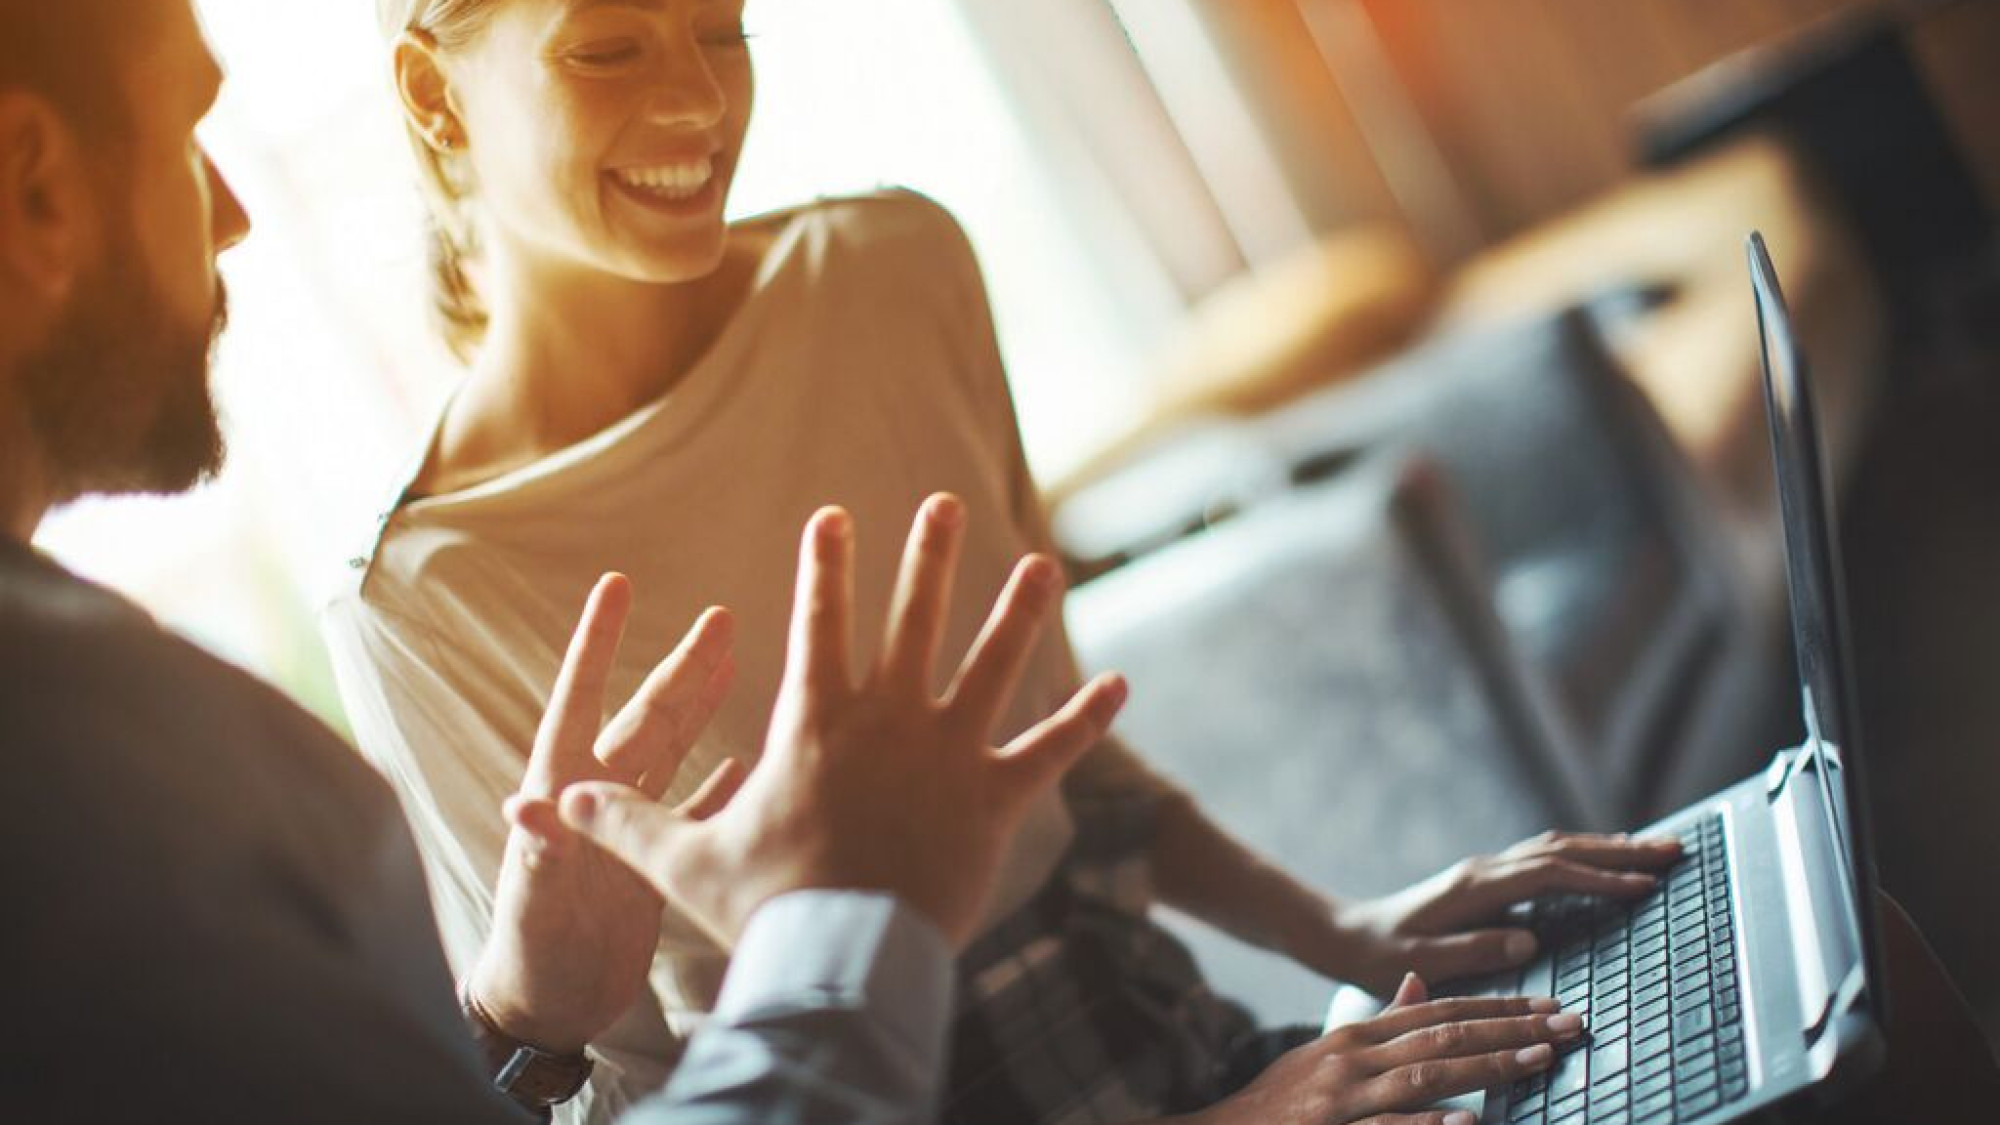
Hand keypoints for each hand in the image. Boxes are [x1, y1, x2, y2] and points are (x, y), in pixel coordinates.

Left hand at [467, 574, 745, 1053]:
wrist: (546, 1008)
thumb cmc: (530, 958)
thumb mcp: (534, 905)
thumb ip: (537, 856)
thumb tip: (524, 809)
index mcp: (564, 793)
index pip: (580, 702)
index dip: (597, 644)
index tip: (617, 585)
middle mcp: (597, 799)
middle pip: (647, 717)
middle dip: (682, 667)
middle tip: (722, 617)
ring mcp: (625, 828)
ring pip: (674, 751)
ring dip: (703, 707)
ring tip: (735, 662)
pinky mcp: (651, 861)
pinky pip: (690, 808)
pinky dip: (717, 783)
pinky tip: (747, 760)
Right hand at [560, 494, 1129, 947]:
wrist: (842, 959)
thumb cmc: (763, 904)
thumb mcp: (682, 859)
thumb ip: (624, 820)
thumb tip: (550, 799)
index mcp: (817, 722)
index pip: (820, 623)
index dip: (828, 564)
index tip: (836, 513)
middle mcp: (890, 721)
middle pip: (915, 621)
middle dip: (931, 557)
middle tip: (948, 504)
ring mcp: (949, 755)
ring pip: (993, 666)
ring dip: (1019, 613)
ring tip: (1044, 564)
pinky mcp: (996, 801)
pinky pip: (1051, 751)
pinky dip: (1085, 718)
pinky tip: (1120, 683)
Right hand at [1197, 973, 1577, 1124]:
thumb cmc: (1279, 1104)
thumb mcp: (1326, 1054)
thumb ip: (1378, 1024)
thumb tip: (1421, 985)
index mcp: (1356, 1036)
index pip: (1439, 1011)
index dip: (1498, 1006)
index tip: (1551, 1006)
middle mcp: (1353, 1058)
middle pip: (1445, 1035)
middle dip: (1512, 1028)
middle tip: (1571, 1025)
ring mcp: (1344, 1099)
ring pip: (1426, 1075)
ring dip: (1489, 1065)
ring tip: (1540, 1059)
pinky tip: (1471, 1122)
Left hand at [1313, 831, 1682, 994]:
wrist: (1346, 934)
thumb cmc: (1380, 955)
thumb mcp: (1420, 963)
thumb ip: (1472, 950)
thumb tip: (1528, 938)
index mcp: (1474, 887)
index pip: (1550, 874)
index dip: (1599, 878)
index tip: (1644, 886)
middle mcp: (1485, 870)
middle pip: (1563, 849)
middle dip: (1620, 850)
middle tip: (1675, 852)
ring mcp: (1487, 871)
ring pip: (1557, 848)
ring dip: (1607, 847)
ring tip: (1656, 850)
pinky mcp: (1488, 880)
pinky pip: (1545, 859)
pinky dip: (1583, 856)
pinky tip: (1606, 861)